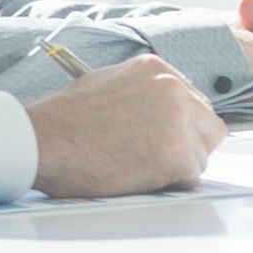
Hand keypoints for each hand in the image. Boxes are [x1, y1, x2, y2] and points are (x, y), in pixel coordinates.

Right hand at [26, 48, 224, 198]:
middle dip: (189, 145)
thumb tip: (159, 113)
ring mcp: (178, 119)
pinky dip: (171, 183)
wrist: (43, 141)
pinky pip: (192, 176)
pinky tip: (141, 177)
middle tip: (158, 158)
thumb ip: (142, 93)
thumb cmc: (64, 120)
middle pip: (209, 126)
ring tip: (141, 167)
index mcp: (156, 68)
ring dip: (179, 166)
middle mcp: (173, 87)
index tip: (166, 139)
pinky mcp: (176, 152)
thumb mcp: (107, 84)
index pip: (195, 101)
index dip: (182, 125)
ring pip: (202, 153)